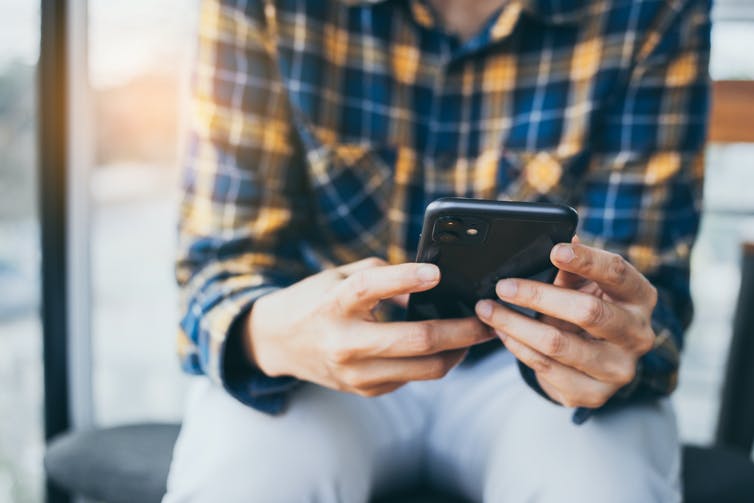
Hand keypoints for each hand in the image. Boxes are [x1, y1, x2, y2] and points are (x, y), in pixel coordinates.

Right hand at [245, 258, 492, 396]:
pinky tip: (444, 347)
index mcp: (334, 304)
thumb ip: (383, 275)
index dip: (406, 279)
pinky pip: (412, 377)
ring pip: (424, 368)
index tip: (437, 272)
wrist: (279, 342)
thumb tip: (432, 281)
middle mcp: (344, 343)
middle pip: (416, 341)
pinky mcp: (364, 390)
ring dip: (458, 351)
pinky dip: (433, 362)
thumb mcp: (339, 276)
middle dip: (462, 331)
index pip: (371, 288)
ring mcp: (355, 373)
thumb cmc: (315, 301)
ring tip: (474, 334)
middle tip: (487, 319)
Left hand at [474, 240, 657, 408]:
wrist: (598, 362)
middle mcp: (637, 335)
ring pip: (558, 344)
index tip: (554, 250)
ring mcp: (618, 369)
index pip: (618, 273)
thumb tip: (554, 241)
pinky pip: (546, 367)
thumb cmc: (589, 309)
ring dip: (515, 324)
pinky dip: (517, 346)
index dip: (586, 260)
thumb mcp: (586, 285)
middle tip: (502, 286)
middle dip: (538, 296)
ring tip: (487, 309)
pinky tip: (501, 332)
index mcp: (641, 297)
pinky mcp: (593, 395)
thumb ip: (571, 269)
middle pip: (587, 311)